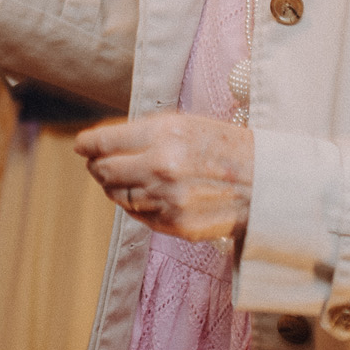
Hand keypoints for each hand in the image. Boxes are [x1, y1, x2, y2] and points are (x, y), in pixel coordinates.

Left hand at [76, 113, 254, 242]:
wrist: (267, 185)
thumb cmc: (228, 148)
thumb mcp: (187, 124)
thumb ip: (146, 132)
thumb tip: (105, 141)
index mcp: (165, 135)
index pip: (106, 141)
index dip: (88, 143)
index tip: (82, 144)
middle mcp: (162, 168)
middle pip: (105, 171)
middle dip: (96, 165)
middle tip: (96, 161)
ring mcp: (168, 200)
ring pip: (118, 195)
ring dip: (112, 186)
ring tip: (116, 177)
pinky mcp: (175, 225)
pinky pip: (138, 215)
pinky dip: (132, 204)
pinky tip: (140, 194)